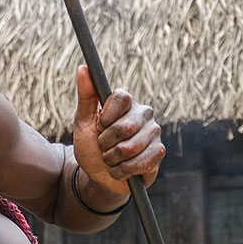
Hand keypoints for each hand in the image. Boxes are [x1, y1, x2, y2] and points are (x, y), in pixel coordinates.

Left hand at [72, 64, 162, 198]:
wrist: (98, 175)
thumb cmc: (91, 145)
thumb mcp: (83, 122)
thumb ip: (86, 96)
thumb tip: (83, 68)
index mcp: (126, 103)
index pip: (121, 97)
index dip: (106, 117)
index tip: (99, 126)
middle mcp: (144, 114)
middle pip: (125, 126)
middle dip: (105, 142)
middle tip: (103, 146)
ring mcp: (154, 133)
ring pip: (131, 147)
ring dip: (112, 159)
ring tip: (110, 158)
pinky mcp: (159, 152)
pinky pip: (140, 162)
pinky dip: (122, 170)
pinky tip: (120, 169)